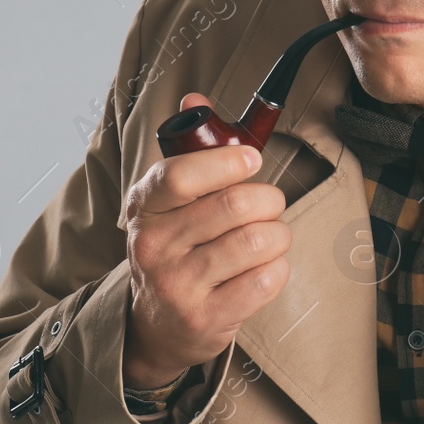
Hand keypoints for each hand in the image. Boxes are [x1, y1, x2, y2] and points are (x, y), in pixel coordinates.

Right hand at [120, 93, 289, 387]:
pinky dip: (278, 268)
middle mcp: (154, 246)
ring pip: (259, 240)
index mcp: (144, 207)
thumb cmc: (176, 249)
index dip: (226, 161)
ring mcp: (178, 286)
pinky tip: (263, 268)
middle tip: (268, 205)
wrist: (156, 326)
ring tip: (268, 237)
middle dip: (269, 199)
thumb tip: (195, 98)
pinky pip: (268, 279)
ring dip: (278, 234)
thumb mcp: (168, 202)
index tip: (252, 159)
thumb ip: (188, 150)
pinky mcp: (206, 319)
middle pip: (236, 205)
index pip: (180, 174)